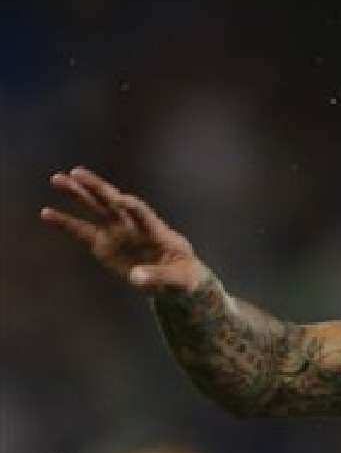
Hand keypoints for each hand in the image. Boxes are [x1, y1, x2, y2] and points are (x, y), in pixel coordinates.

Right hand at [40, 167, 207, 294]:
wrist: (174, 278)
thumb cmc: (182, 276)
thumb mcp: (178, 280)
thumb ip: (158, 277)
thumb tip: (134, 278)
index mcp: (157, 232)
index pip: (145, 216)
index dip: (135, 208)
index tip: (123, 200)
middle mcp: (134, 227)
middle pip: (115, 203)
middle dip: (97, 188)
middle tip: (77, 172)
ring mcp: (118, 233)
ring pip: (96, 209)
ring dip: (78, 194)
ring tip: (58, 178)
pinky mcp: (104, 244)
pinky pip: (81, 231)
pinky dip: (64, 222)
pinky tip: (46, 212)